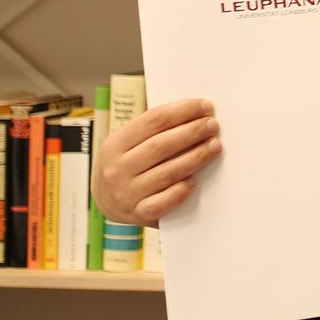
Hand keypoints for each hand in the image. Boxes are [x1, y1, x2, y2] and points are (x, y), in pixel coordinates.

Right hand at [91, 98, 221, 225]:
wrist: (104, 203)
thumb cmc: (126, 166)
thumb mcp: (127, 144)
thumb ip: (153, 131)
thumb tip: (196, 114)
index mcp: (114, 144)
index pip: (153, 120)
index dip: (183, 111)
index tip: (206, 106)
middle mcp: (117, 169)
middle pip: (161, 145)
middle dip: (192, 132)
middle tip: (213, 125)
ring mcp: (126, 193)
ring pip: (167, 172)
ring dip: (196, 157)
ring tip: (215, 146)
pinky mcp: (137, 213)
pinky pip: (163, 203)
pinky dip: (180, 191)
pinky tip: (195, 181)